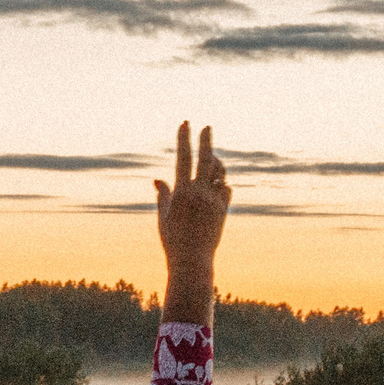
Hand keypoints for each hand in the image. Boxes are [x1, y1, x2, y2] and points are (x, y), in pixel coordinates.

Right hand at [154, 122, 229, 324]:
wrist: (192, 260)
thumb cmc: (173, 240)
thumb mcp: (164, 216)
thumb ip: (163, 195)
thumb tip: (157, 179)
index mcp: (181, 192)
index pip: (183, 158)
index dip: (184, 139)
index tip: (185, 124)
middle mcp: (199, 193)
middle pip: (205, 159)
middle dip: (206, 141)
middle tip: (207, 127)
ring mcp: (213, 200)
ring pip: (219, 173)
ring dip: (215, 164)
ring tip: (210, 160)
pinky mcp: (224, 209)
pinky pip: (226, 189)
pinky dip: (221, 185)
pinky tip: (216, 188)